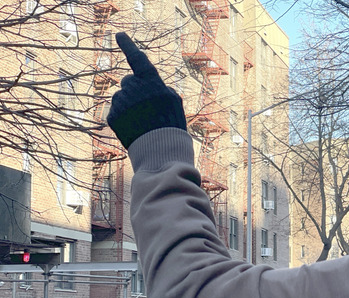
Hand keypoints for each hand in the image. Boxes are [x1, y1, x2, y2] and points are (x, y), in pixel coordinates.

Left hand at [107, 32, 186, 148]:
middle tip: (148, 107)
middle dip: (135, 89)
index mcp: (151, 83)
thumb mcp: (174, 101)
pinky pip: (115, 110)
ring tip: (142, 120)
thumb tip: (141, 81)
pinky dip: (123, 116)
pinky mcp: (112, 115)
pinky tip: (133, 127)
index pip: (137, 59)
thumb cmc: (171, 125)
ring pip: (121, 96)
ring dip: (129, 104)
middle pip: (129, 81)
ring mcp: (122, 102)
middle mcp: (134, 89)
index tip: (118, 35)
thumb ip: (158, 86)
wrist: (160, 149)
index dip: (128, 45)